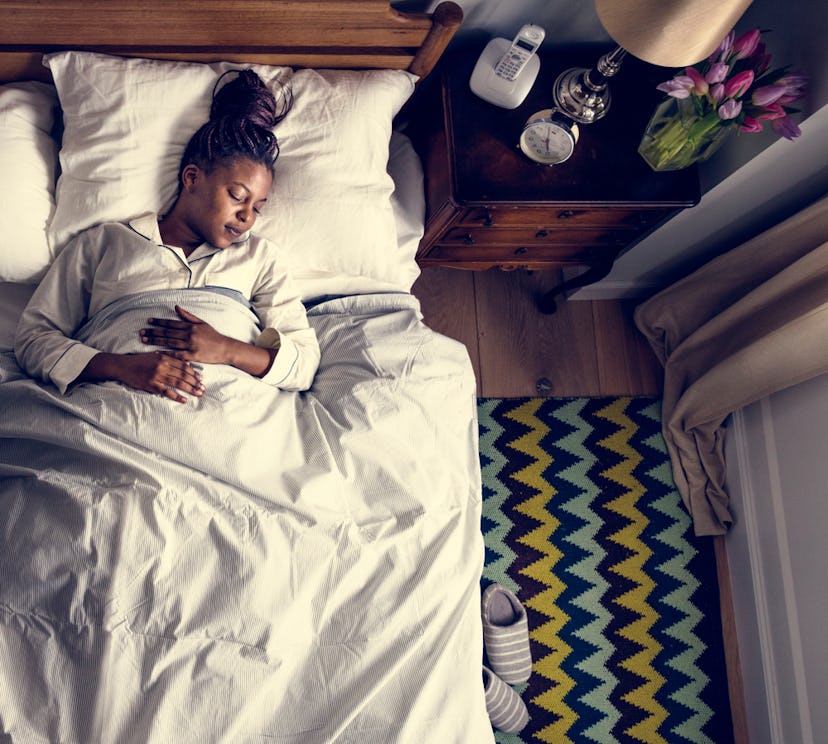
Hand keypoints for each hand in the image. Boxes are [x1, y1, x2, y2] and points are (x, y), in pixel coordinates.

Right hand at [83, 350, 204, 402]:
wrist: (122, 366)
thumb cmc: (140, 361)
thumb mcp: (155, 356)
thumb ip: (170, 358)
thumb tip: (186, 362)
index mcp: (164, 358)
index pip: (183, 366)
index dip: (193, 373)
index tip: (201, 378)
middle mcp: (162, 366)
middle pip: (183, 375)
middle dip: (195, 382)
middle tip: (203, 388)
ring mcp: (156, 376)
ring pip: (177, 383)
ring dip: (190, 389)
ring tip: (198, 394)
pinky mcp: (151, 385)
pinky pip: (167, 392)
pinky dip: (177, 396)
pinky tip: (184, 400)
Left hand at [140, 305, 230, 363]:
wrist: (226, 348)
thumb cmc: (214, 336)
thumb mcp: (202, 323)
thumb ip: (188, 316)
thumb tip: (176, 307)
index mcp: (191, 326)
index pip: (171, 323)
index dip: (159, 322)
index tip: (148, 321)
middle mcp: (189, 334)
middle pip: (167, 332)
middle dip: (153, 331)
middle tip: (141, 332)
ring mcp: (190, 345)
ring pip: (169, 342)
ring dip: (156, 341)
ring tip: (144, 340)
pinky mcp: (193, 356)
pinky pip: (177, 355)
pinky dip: (166, 354)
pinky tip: (157, 353)